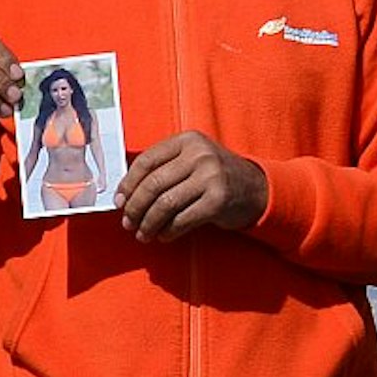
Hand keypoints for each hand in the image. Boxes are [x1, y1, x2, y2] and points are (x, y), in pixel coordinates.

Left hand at [117, 131, 268, 240]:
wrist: (256, 189)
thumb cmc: (214, 176)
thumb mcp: (191, 160)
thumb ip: (163, 168)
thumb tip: (124, 193)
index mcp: (188, 140)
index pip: (146, 161)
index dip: (128, 184)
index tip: (119, 201)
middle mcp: (199, 155)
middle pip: (153, 184)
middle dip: (135, 208)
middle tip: (127, 223)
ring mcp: (211, 177)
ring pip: (164, 204)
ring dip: (148, 224)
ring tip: (143, 234)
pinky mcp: (218, 201)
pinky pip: (181, 220)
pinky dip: (167, 231)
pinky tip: (163, 236)